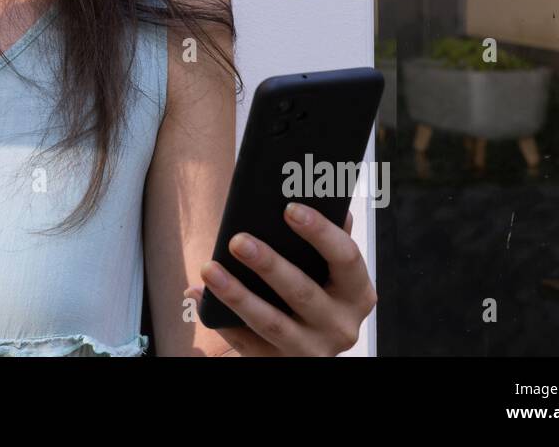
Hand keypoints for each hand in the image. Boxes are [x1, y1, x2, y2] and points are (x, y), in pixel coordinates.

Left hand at [183, 204, 376, 355]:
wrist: (310, 346)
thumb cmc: (318, 291)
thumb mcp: (332, 271)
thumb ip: (330, 236)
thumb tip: (322, 195)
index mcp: (357, 294)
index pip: (346, 259)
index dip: (320, 233)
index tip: (289, 208)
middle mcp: (341, 327)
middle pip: (303, 293)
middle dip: (268, 265)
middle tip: (238, 240)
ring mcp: (311, 350)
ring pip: (271, 323)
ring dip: (237, 295)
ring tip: (209, 269)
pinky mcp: (281, 364)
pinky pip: (247, 344)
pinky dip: (222, 320)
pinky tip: (201, 296)